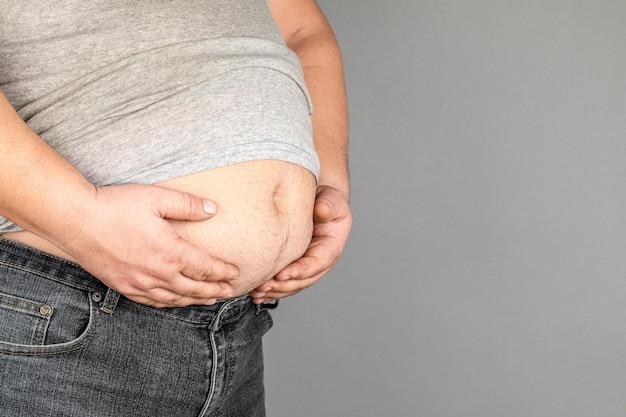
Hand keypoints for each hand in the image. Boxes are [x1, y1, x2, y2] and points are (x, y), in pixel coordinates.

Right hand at [59, 184, 237, 307]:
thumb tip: (213, 209)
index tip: (236, 274)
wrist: (76, 220)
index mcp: (170, 252)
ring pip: (175, 299)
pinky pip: (152, 302)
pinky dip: (169, 304)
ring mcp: (139, 283)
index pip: (206, 268)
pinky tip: (175, 302)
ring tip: (210, 300)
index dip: (223, 272)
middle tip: (230, 292)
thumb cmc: (116, 206)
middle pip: (194, 288)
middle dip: (215, 290)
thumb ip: (188, 205)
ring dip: (195, 300)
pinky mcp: (123, 286)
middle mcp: (158, 273)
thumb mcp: (157, 198)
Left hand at [250, 185, 351, 303]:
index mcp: (330, 248)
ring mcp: (307, 266)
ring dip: (275, 291)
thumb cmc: (327, 202)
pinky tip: (257, 293)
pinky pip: (284, 282)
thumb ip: (328, 206)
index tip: (282, 274)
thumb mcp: (332, 201)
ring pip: (292, 285)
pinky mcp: (295, 267)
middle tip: (264, 286)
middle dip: (283, 286)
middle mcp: (319, 261)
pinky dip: (271, 290)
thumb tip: (322, 211)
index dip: (300, 271)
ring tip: (258, 292)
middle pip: (303, 280)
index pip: (316, 264)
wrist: (320, 202)